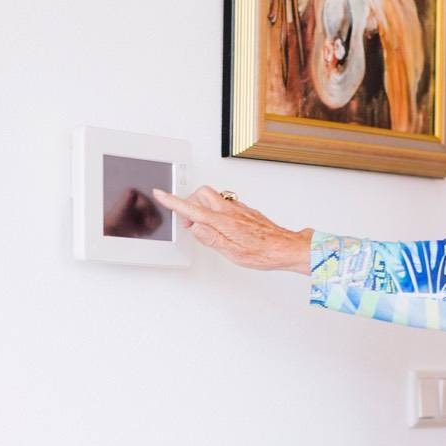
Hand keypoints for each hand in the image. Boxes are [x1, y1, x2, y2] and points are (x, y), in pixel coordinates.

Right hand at [150, 186, 312, 273]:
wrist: (284, 247)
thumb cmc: (262, 252)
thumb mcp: (232, 252)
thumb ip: (211, 238)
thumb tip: (194, 227)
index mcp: (223, 221)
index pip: (192, 208)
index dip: (173, 201)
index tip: (160, 194)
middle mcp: (230, 210)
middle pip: (201, 193)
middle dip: (189, 202)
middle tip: (187, 220)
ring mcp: (238, 208)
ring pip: (213, 196)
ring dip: (202, 206)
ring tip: (203, 225)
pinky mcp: (245, 210)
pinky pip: (224, 202)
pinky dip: (215, 209)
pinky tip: (220, 223)